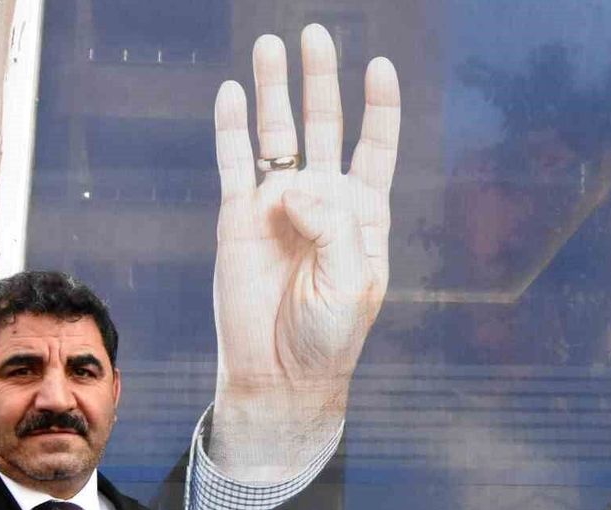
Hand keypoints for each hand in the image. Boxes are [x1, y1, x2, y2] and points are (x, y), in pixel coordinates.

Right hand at [209, 24, 399, 480]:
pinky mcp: (238, 219)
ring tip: (270, 46)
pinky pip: (235, 164)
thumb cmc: (328, 336)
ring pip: (276, 135)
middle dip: (320, 80)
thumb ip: (334, 227)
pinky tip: (231, 95)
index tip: (378, 67)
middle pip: (323, 125)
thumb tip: (295, 185)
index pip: (374, 148)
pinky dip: (231, 130)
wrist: (278, 374)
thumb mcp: (351, 282)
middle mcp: (321, 201)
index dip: (378, 108)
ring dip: (273, 92)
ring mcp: (277, 206)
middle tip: (314, 34)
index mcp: (362, 215)